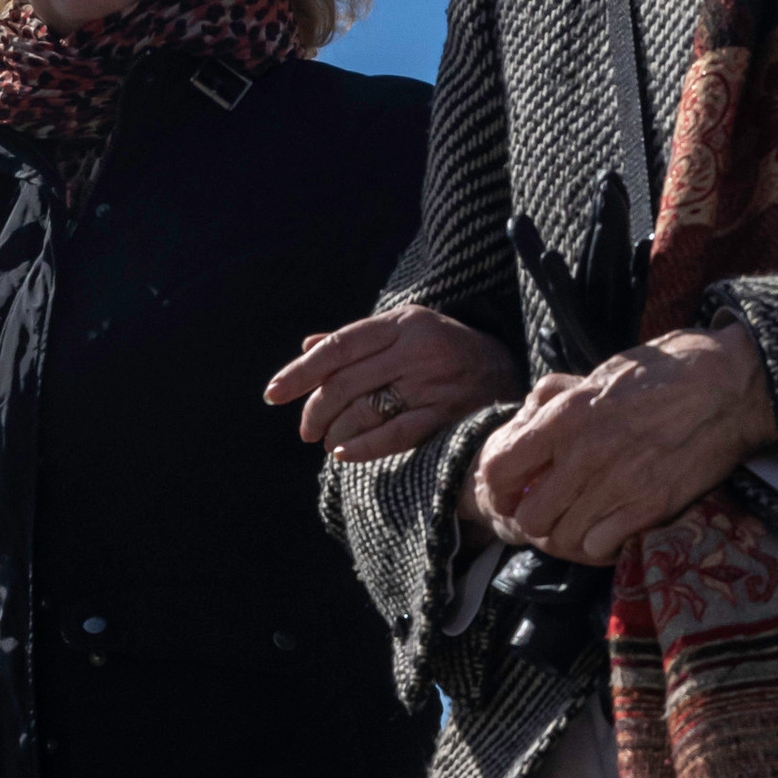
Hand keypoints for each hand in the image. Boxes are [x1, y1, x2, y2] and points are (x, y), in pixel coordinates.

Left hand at [264, 307, 521, 460]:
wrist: (503, 368)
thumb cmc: (442, 349)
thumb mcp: (404, 330)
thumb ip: (357, 339)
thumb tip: (307, 346)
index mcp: (400, 323)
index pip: (338, 347)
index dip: (300, 372)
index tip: (273, 393)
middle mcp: (414, 349)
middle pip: (345, 382)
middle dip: (315, 410)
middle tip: (305, 430)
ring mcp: (431, 383)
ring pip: (365, 410)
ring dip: (335, 431)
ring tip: (327, 441)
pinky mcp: (445, 415)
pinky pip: (394, 435)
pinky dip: (362, 447)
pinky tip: (343, 453)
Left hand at [474, 326, 777, 564]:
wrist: (730, 387)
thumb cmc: (668, 372)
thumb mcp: (602, 371)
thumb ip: (560, 397)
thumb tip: (529, 416)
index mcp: (566, 416)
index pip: (499, 469)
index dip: (497, 490)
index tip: (510, 495)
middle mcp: (584, 454)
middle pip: (529, 518)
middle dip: (534, 522)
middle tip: (549, 516)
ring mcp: (617, 484)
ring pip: (562, 540)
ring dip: (567, 537)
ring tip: (579, 526)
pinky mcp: (649, 507)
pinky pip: (601, 547)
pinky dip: (600, 546)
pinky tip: (610, 531)